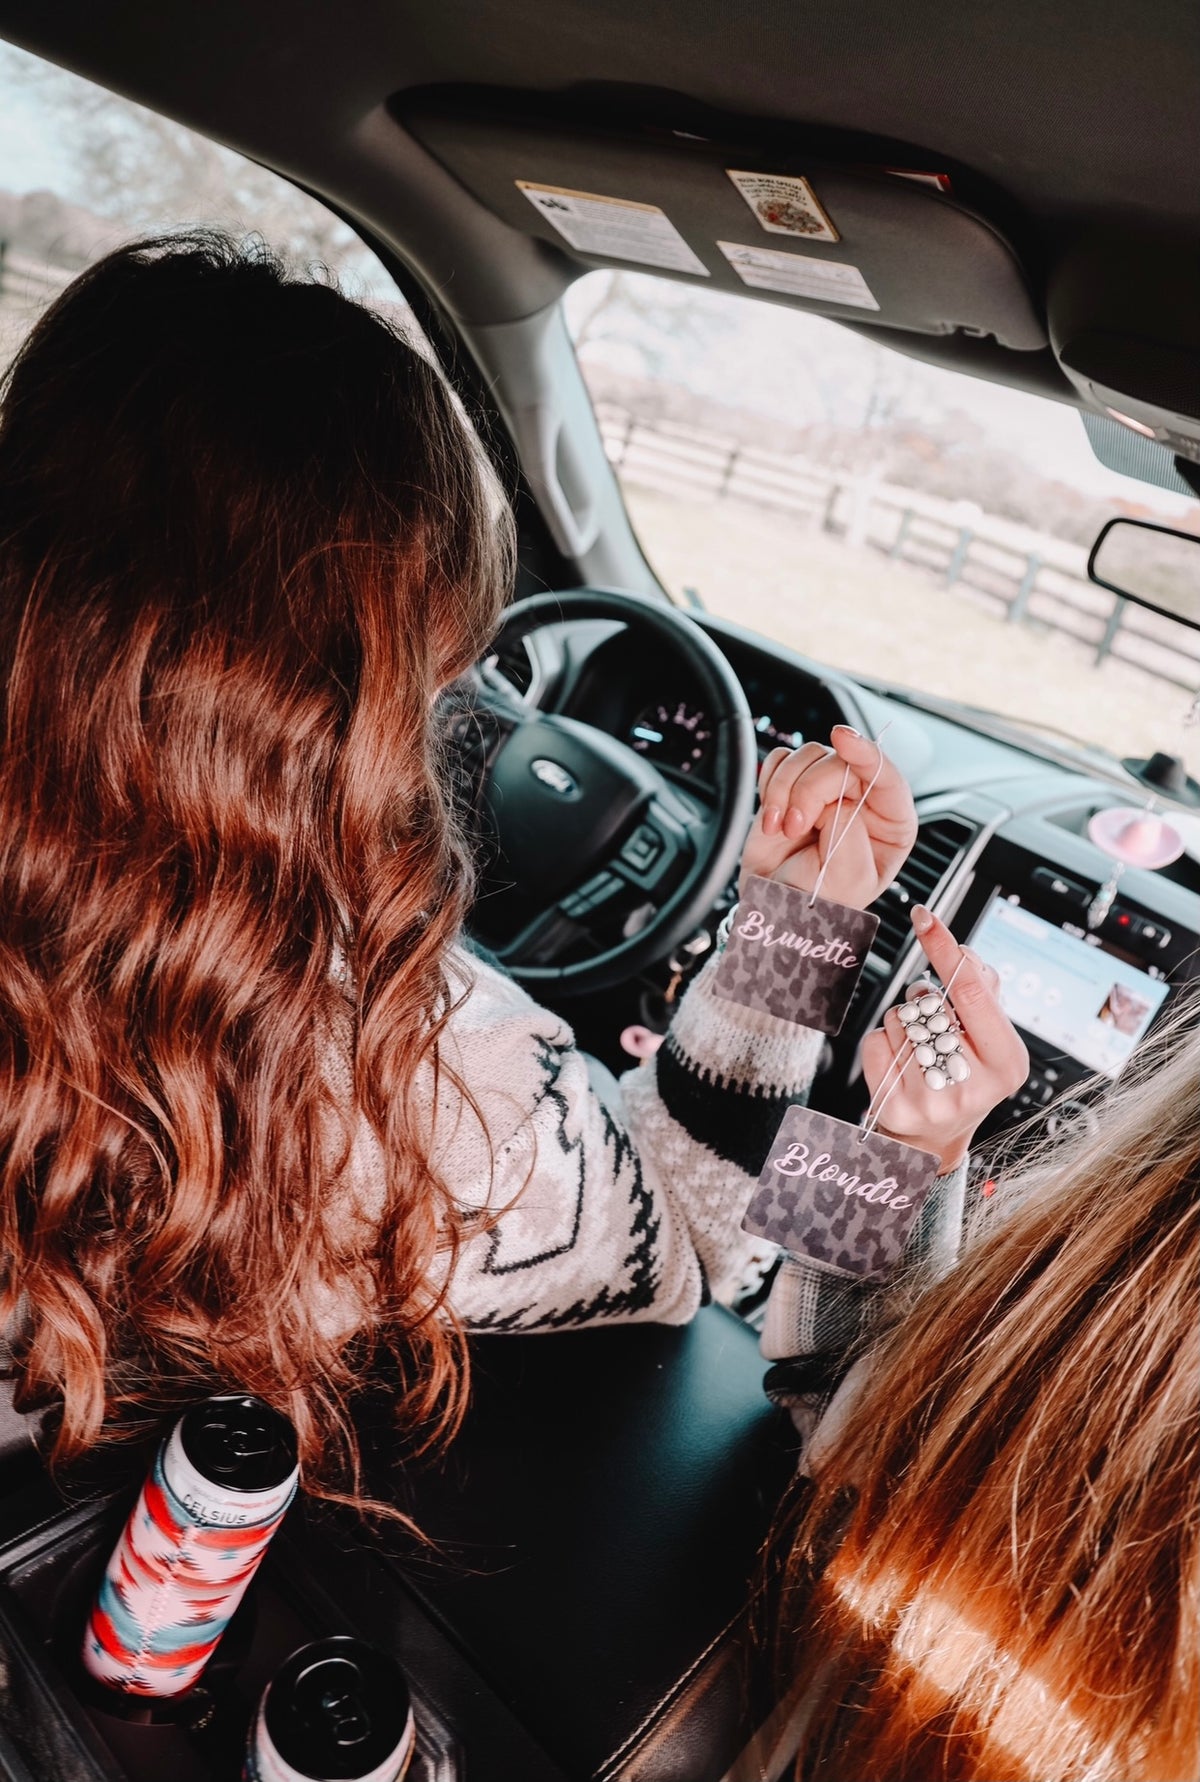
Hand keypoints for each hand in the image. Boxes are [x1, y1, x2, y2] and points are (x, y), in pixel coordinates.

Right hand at [739, 726, 917, 910]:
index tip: (842, 740)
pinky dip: (769, 784)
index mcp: (892, 823)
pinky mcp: (794, 785)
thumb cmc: (815, 901)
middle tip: (793, 827)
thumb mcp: (847, 881)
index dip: (866, 754)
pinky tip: (772, 818)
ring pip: (807, 756)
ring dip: (784, 790)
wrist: (771, 907)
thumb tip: (835, 801)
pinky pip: (781, 760)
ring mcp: (827, 790)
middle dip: (808, 791)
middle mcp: (863, 800)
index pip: (887, 776)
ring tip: (780, 828)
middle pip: (839, 762)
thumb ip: (849, 836)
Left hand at [861, 905, 1029, 1172]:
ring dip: (902, 1023)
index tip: (925, 917)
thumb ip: (982, 990)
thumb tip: (960, 951)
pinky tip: (899, 1063)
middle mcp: (974, 1087)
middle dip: (925, 1001)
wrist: (937, 1136)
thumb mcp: (990, 1035)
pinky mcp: (895, 1109)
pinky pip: (873, 1043)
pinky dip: (880, 1042)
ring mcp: (933, 1102)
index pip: (972, 992)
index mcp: (1008, 1063)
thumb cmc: (966, 1071)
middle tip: (934, 1022)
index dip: (945, 949)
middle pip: (929, 1006)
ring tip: (919, 1048)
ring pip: (897, 1021)